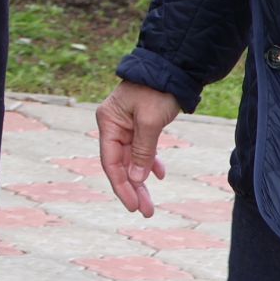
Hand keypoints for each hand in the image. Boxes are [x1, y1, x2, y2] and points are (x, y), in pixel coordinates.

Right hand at [96, 80, 180, 216]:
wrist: (171, 68)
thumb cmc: (157, 92)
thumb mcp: (149, 122)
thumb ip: (142, 152)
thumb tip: (135, 179)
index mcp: (108, 122)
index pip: (110, 161)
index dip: (120, 186)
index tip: (133, 206)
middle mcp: (113, 125)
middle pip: (120, 164)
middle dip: (132, 188)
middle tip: (145, 211)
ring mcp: (126, 125)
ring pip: (131, 160)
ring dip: (140, 180)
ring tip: (150, 203)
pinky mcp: (139, 124)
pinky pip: (141, 149)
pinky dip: (149, 162)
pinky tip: (159, 175)